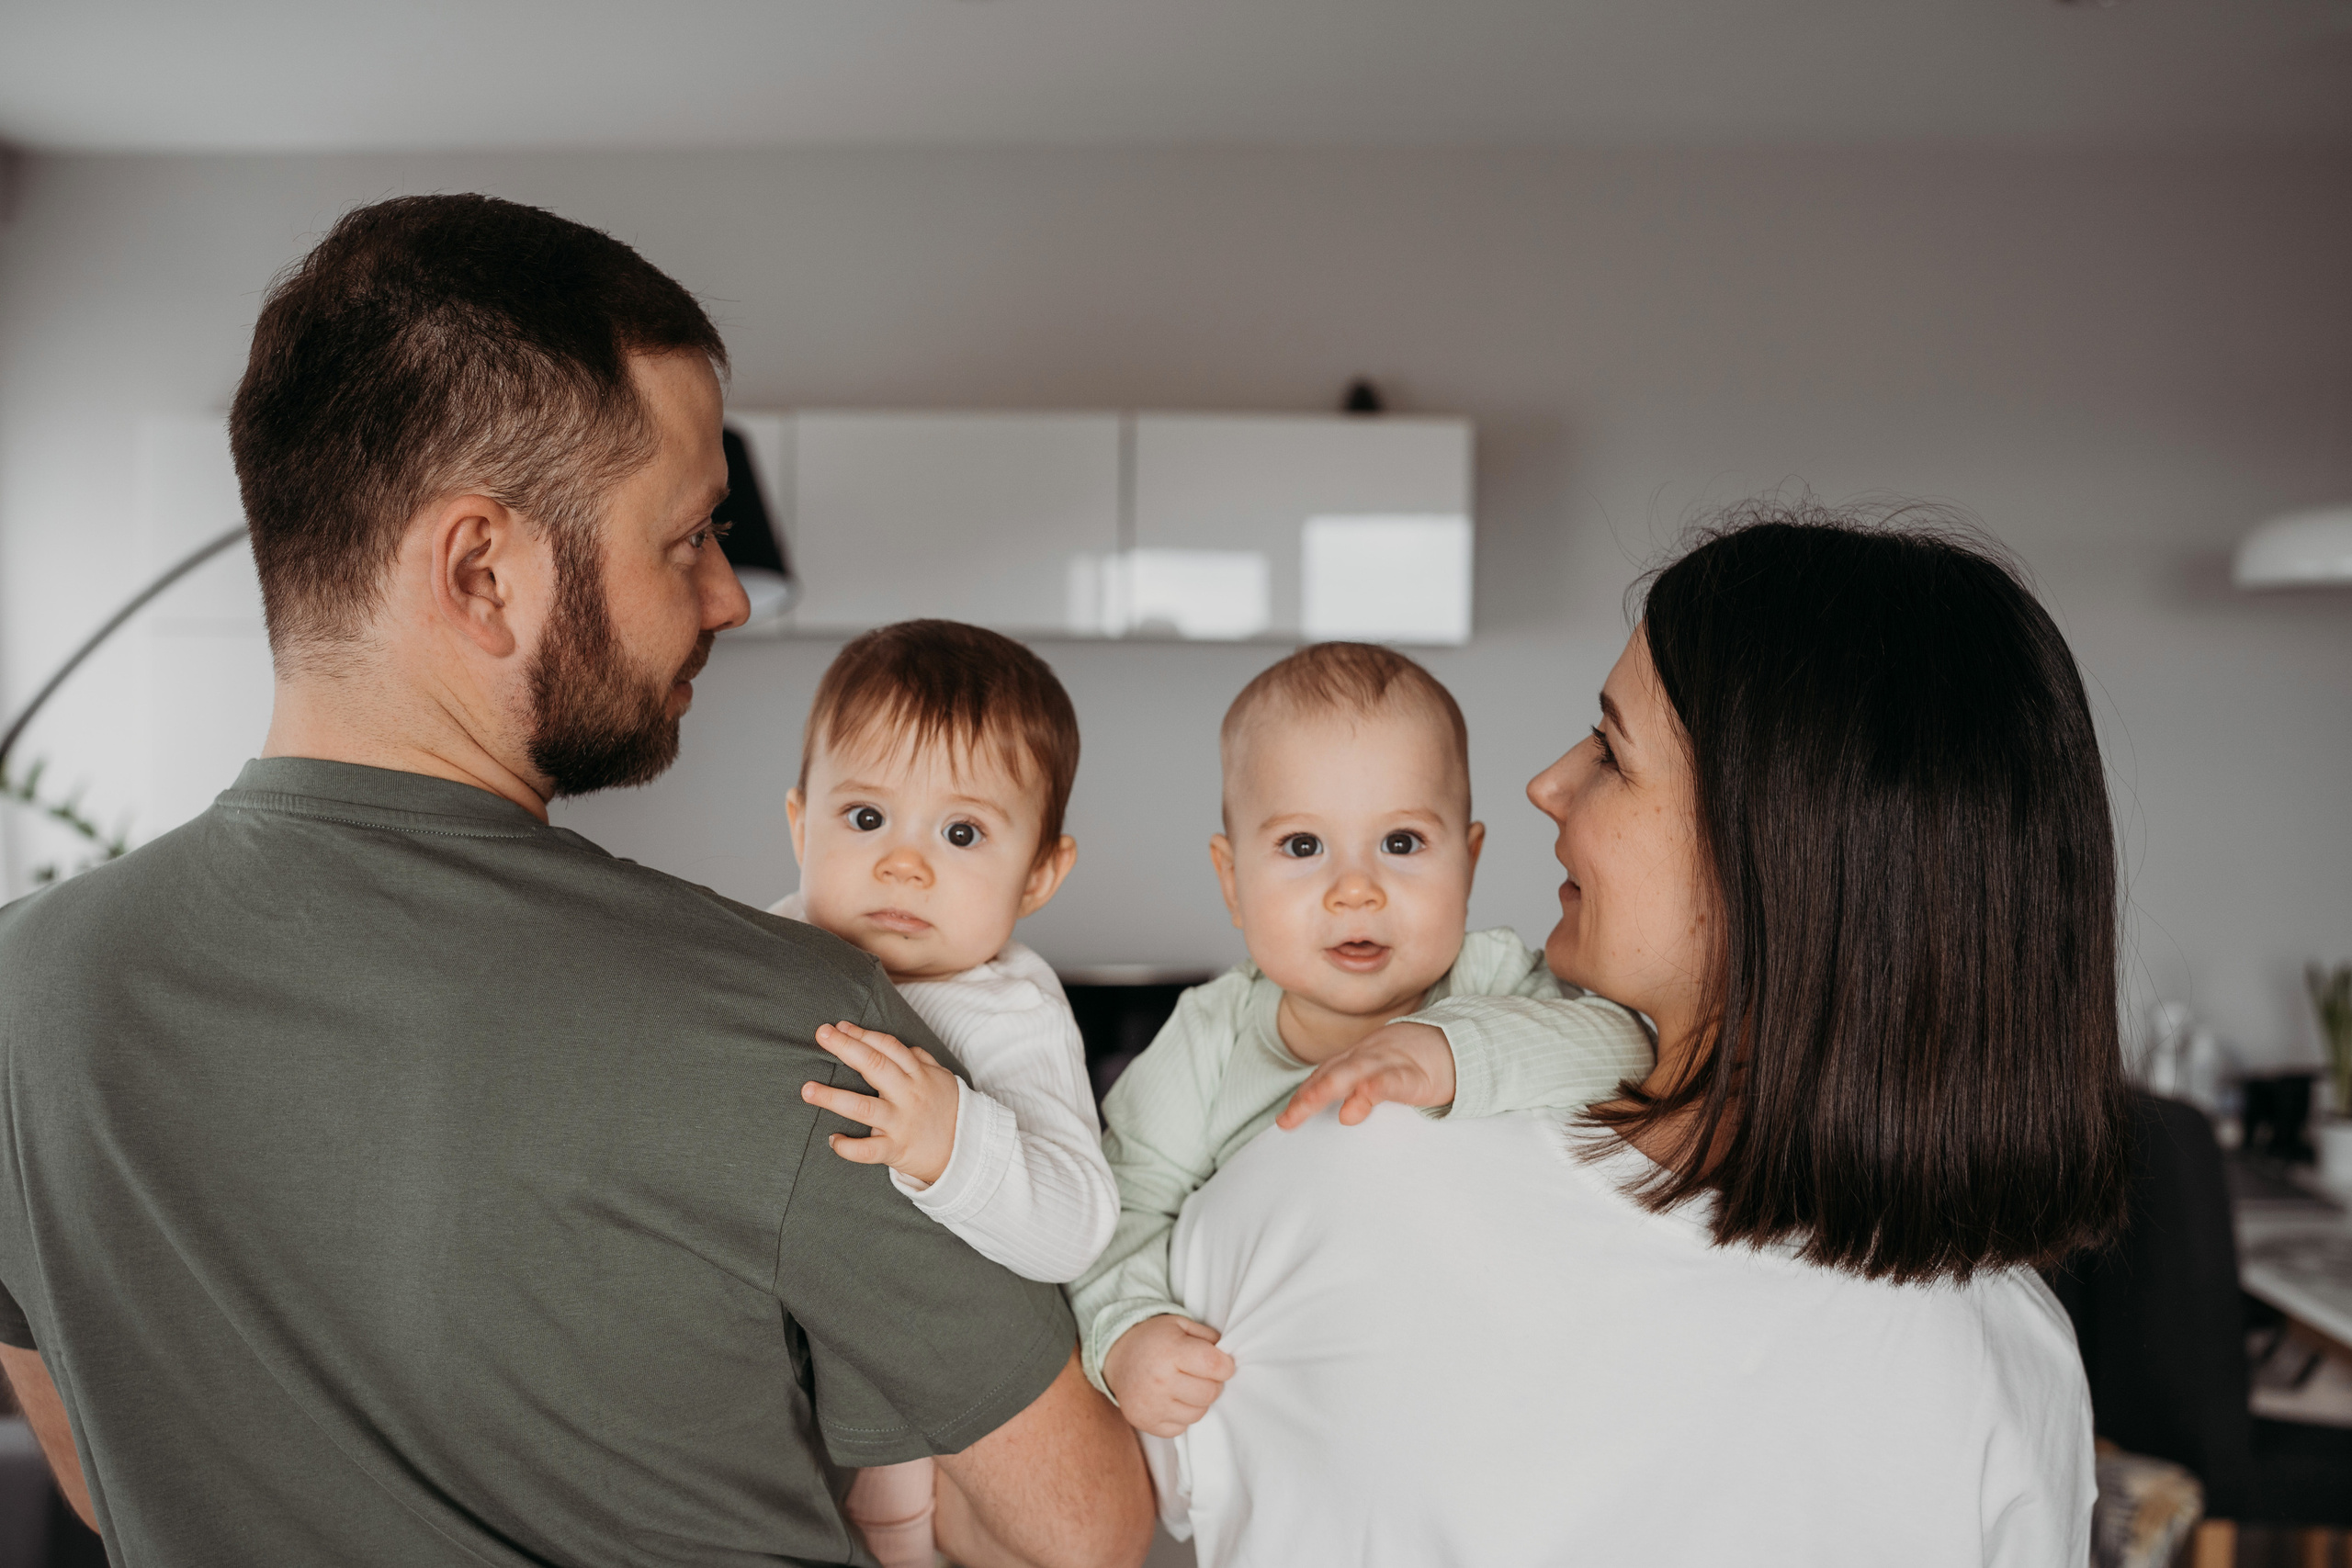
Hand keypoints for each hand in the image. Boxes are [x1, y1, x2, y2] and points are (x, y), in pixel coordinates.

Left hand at [803, 1021, 959, 1185]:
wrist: (968, 1152)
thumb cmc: (950, 1111)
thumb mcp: (942, 1079)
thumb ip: (922, 1061)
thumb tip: (904, 1046)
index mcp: (918, 1075)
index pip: (889, 1048)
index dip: (864, 1035)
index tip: (840, 1027)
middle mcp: (908, 1095)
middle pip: (875, 1066)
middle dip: (846, 1048)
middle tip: (821, 1035)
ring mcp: (901, 1123)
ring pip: (864, 1108)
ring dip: (833, 1097)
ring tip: (807, 1089)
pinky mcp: (896, 1150)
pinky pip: (868, 1150)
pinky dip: (848, 1146)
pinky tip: (832, 1139)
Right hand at [1102, 1315, 1234, 1437]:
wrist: (1116, 1356)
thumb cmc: (1154, 1338)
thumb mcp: (1181, 1324)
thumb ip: (1209, 1338)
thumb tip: (1230, 1358)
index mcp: (1170, 1352)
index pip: (1215, 1366)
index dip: (1225, 1365)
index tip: (1221, 1363)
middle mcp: (1159, 1381)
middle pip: (1210, 1393)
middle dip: (1213, 1383)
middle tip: (1201, 1374)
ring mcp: (1151, 1405)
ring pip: (1198, 1414)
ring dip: (1198, 1401)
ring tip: (1185, 1386)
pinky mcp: (1146, 1423)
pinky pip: (1181, 1428)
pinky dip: (1181, 1416)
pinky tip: (1171, 1399)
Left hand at [1276, 1020, 1453, 1128]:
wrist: (1453, 1044)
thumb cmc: (1410, 1064)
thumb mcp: (1380, 1077)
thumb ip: (1359, 1096)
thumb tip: (1341, 1117)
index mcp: (1356, 1060)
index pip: (1323, 1076)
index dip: (1303, 1096)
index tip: (1284, 1121)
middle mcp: (1366, 1058)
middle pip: (1331, 1075)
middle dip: (1308, 1096)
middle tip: (1287, 1120)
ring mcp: (1388, 1063)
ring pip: (1355, 1072)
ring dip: (1331, 1086)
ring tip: (1311, 1104)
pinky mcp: (1414, 1075)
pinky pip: (1393, 1079)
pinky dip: (1376, 1086)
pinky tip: (1364, 1095)